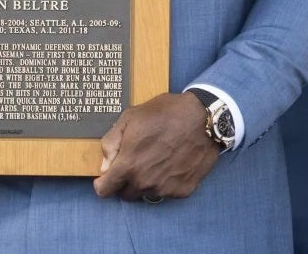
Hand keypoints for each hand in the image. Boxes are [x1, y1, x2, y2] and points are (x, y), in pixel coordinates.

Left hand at [92, 92, 220, 200]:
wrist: (204, 117)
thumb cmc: (165, 113)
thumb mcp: (130, 117)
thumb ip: (111, 143)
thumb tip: (105, 165)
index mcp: (128, 165)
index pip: (104, 191)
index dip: (103, 183)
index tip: (109, 175)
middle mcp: (145, 182)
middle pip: (126, 194)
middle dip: (127, 181)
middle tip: (138, 162)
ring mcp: (165, 189)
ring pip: (147, 193)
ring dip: (147, 182)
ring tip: (158, 160)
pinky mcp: (183, 190)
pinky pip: (168, 192)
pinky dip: (167, 182)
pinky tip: (174, 163)